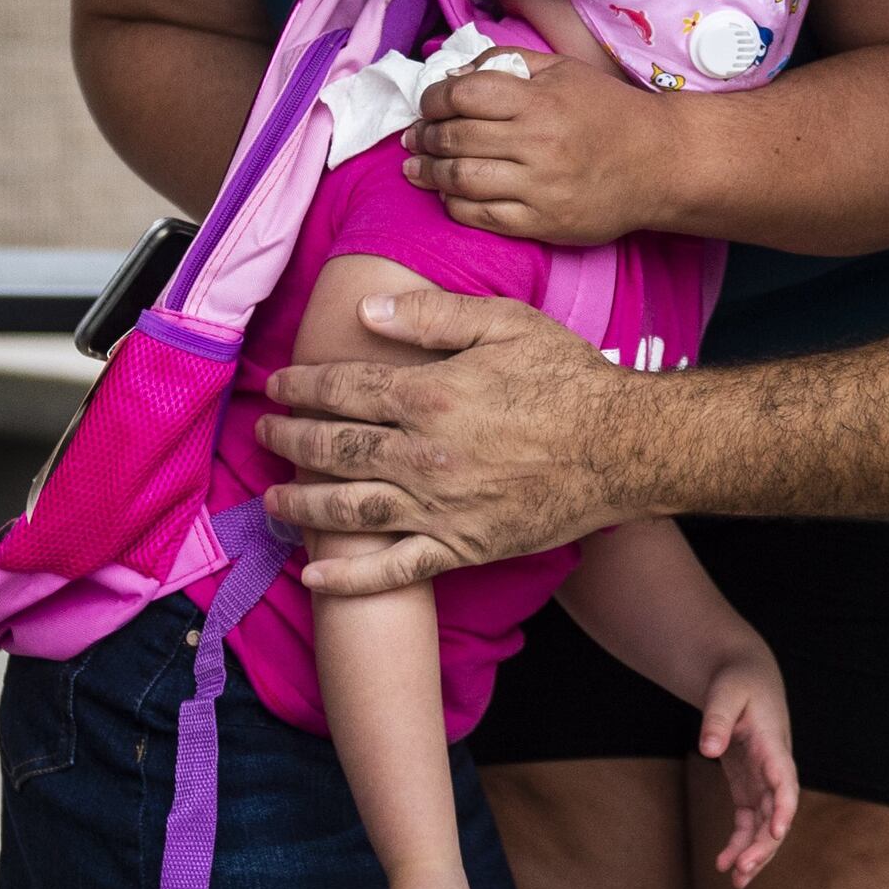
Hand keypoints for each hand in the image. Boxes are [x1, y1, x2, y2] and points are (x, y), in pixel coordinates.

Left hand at [258, 290, 637, 593]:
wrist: (623, 447)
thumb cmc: (568, 378)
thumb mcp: (505, 323)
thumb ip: (432, 316)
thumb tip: (367, 312)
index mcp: (428, 395)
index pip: (344, 390)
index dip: (303, 386)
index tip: (279, 385)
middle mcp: (423, 455)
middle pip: (335, 449)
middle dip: (291, 440)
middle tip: (265, 433)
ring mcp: (440, 507)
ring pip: (350, 510)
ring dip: (302, 505)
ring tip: (272, 500)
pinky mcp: (463, 547)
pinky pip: (395, 570)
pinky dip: (349, 577)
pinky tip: (314, 574)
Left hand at [406, 50, 669, 244]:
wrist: (660, 162)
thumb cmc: (609, 111)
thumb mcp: (563, 70)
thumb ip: (507, 64)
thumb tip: (453, 75)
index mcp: (540, 101)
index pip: (464, 94)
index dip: (434, 98)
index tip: (429, 102)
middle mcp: (537, 144)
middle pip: (456, 137)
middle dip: (425, 136)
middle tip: (415, 136)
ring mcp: (539, 188)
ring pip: (460, 180)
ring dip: (428, 173)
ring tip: (416, 167)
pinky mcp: (544, 223)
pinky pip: (482, 217)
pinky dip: (454, 205)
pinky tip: (446, 195)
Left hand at [698, 646, 798, 885]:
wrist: (744, 677)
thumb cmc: (735, 680)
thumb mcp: (724, 691)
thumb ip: (716, 717)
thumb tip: (708, 748)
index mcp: (772, 745)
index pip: (786, 782)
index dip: (784, 808)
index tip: (777, 831)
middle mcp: (774, 768)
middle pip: (777, 813)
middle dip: (765, 844)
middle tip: (743, 870)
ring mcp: (763, 780)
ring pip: (766, 825)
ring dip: (754, 853)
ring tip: (736, 880)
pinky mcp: (750, 787)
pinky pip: (749, 823)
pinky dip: (739, 844)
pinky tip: (723, 863)